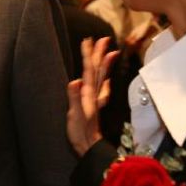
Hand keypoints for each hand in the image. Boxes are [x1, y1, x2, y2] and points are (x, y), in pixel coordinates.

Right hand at [67, 37, 117, 156]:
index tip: (88, 40)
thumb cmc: (81, 133)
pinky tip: (106, 79)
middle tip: (103, 38)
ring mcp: (95, 99)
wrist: (90, 147)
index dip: (89, 55)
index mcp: (88, 93)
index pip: (89, 70)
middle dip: (100, 53)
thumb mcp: (75, 115)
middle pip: (98, 70)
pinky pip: (101, 88)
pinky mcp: (94, 105)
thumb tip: (75, 80)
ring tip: (110, 50)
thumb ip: (75, 98)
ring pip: (101, 76)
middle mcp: (93, 94)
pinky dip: (104, 80)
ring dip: (104, 63)